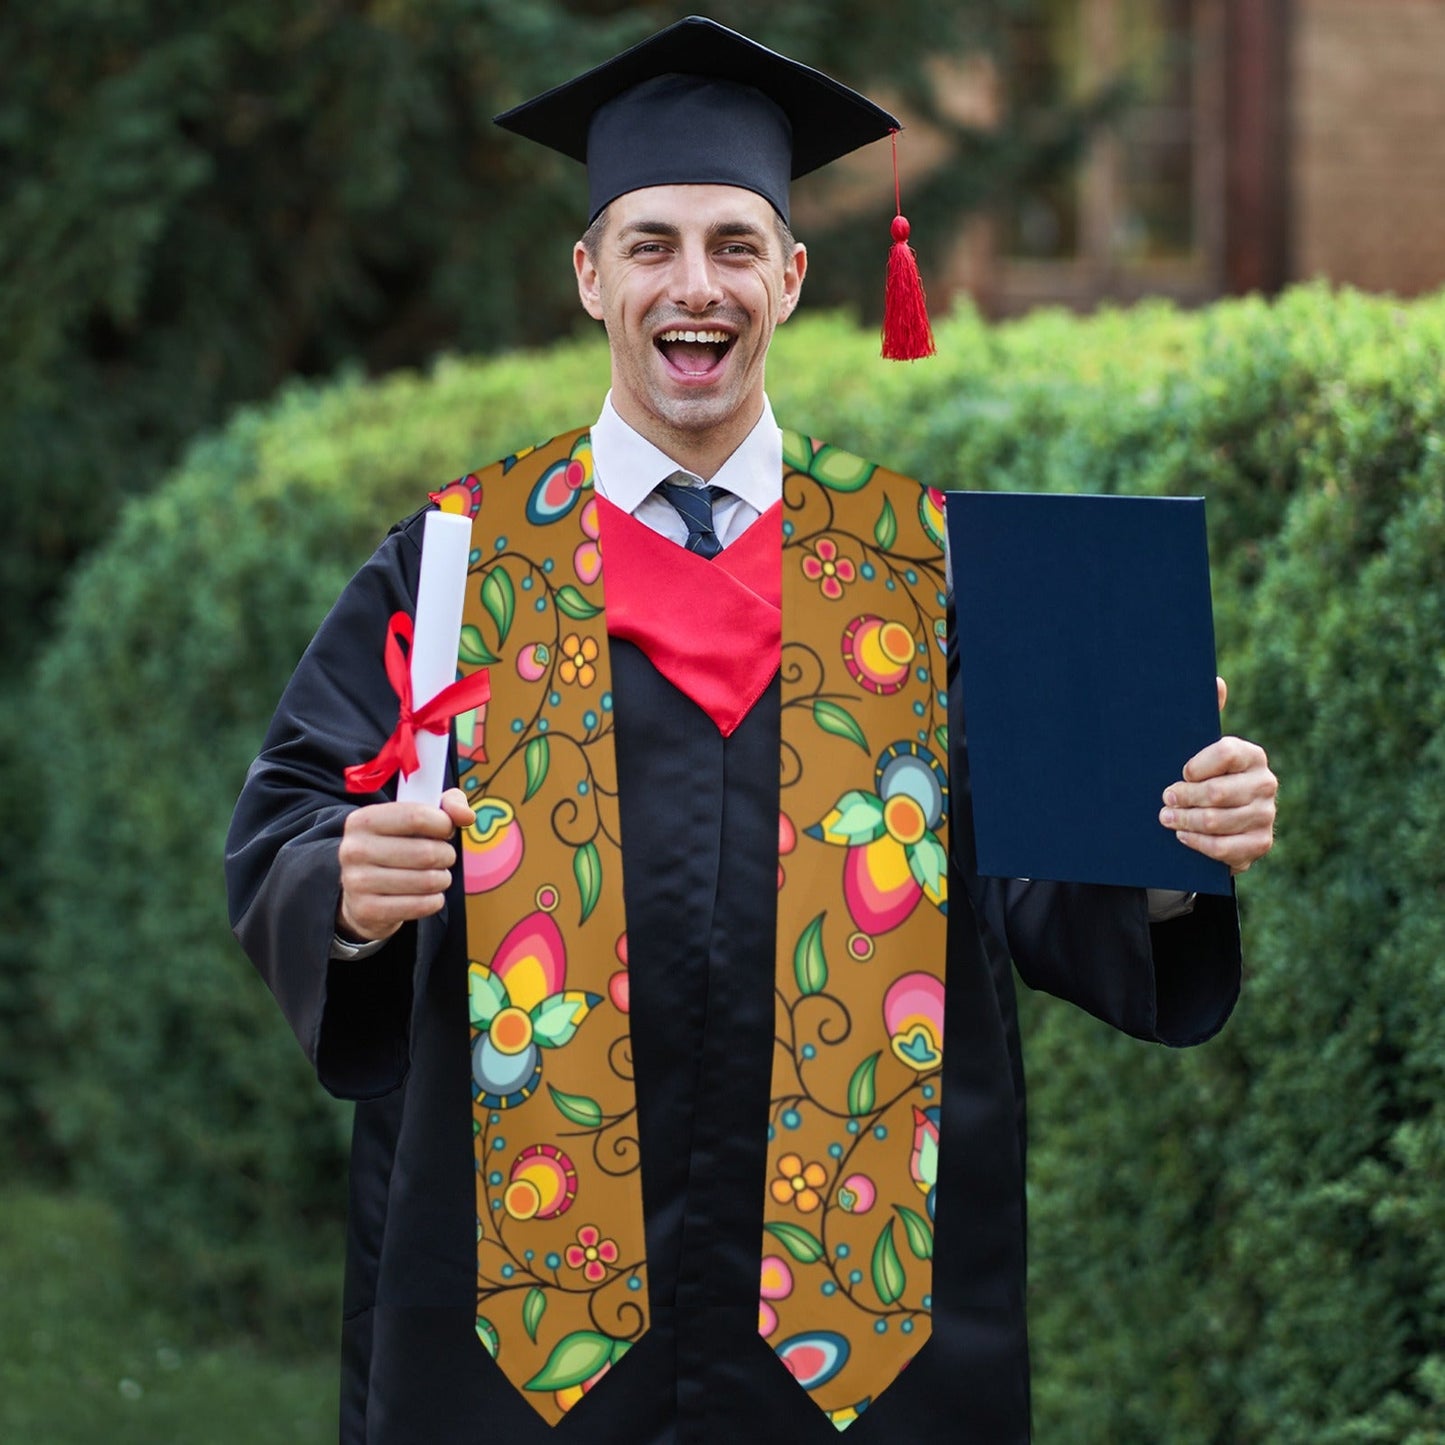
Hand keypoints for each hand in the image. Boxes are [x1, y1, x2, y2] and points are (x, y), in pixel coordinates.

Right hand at [336, 787, 475, 942]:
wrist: (361, 893)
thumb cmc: (396, 847)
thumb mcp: (415, 817)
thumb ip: (447, 805)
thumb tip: (467, 816)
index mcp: (363, 820)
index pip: (417, 816)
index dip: (444, 824)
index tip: (446, 830)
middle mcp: (354, 850)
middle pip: (426, 852)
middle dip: (446, 855)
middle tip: (443, 857)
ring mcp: (357, 882)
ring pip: (427, 881)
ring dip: (442, 879)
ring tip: (436, 876)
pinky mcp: (367, 910)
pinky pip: (421, 906)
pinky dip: (434, 901)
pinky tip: (428, 895)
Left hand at [1159, 678, 1276, 873]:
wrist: (1219, 820)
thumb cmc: (1203, 777)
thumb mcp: (1199, 748)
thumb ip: (1206, 715)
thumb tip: (1216, 681)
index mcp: (1251, 755)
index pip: (1225, 753)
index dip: (1196, 765)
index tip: (1180, 772)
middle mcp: (1265, 783)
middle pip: (1218, 793)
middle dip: (1183, 797)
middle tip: (1164, 799)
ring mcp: (1266, 815)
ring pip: (1217, 821)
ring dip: (1185, 821)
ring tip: (1166, 818)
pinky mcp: (1260, 844)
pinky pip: (1225, 848)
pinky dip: (1199, 843)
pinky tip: (1183, 836)